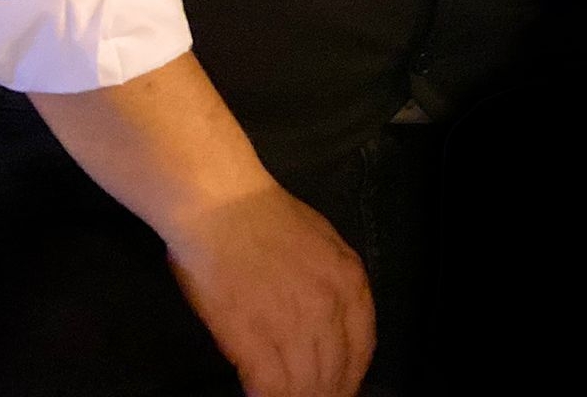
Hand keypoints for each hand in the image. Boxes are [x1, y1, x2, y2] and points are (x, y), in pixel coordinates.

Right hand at [164, 182, 373, 396]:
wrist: (223, 208)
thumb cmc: (269, 219)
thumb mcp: (325, 244)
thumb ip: (335, 284)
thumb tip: (335, 319)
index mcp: (350, 281)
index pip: (363, 345)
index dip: (353, 374)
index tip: (344, 388)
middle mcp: (329, 306)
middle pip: (335, 370)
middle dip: (328, 392)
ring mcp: (291, 323)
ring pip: (304, 383)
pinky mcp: (251, 337)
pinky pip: (269, 384)